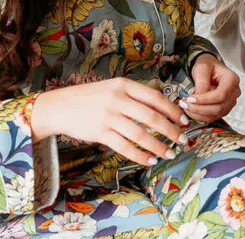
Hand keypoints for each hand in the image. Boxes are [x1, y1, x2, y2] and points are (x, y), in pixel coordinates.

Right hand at [31, 77, 190, 165]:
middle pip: (152, 116)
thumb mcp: (113, 87)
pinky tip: (150, 160)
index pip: (155, 97)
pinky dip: (140, 155)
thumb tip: (162, 101)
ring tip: (170, 153)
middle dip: (171, 130)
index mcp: (124, 85)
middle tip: (183, 140)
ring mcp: (108, 116)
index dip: (172, 110)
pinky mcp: (100, 133)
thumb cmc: (91, 98)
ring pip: (140, 134)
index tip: (184, 120)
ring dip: (158, 146)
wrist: (60, 106)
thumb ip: (135, 93)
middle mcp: (118, 99)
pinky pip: (124, 147)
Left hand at [181, 54, 240, 122]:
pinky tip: (190, 109)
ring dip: (198, 114)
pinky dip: (199, 116)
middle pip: (219, 107)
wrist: (209, 69)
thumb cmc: (207, 65)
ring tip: (185, 106)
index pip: (221, 95)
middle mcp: (234, 92)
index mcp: (232, 79)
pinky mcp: (223, 109)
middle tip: (185, 103)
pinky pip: (212, 117)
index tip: (191, 98)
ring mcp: (229, 102)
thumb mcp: (202, 67)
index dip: (205, 100)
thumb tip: (198, 98)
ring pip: (215, 114)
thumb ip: (202, 81)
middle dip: (200, 108)